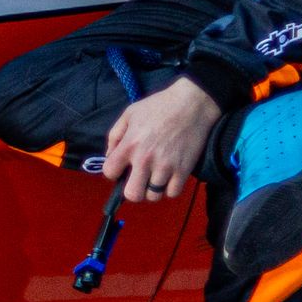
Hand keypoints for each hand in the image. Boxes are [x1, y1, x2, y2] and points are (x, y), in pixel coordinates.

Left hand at [101, 79, 222, 203]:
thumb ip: (115, 135)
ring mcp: (165, 167)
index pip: (110, 172)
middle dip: (133, 190)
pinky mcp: (184, 170)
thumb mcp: (129, 113)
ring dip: (152, 189)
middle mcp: (145, 159)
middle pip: (132, 194)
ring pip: (153, 196)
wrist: (192, 104)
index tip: (122, 168)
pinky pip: (173, 193)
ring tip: (155, 177)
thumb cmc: (158, 106)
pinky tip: (170, 177)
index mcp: (129, 145)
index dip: (114, 172)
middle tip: (139, 180)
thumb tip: (110, 156)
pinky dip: (170, 188)